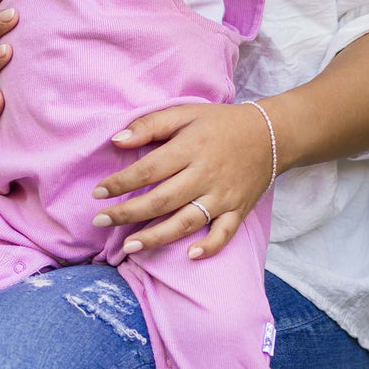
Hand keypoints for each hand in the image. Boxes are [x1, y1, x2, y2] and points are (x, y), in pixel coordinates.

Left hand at [91, 102, 274, 257]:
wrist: (270, 133)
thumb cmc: (219, 123)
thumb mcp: (185, 113)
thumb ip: (150, 125)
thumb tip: (117, 141)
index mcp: (191, 148)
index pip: (149, 169)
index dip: (120, 183)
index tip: (97, 193)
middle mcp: (206, 175)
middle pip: (162, 200)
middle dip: (128, 213)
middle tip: (99, 221)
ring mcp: (224, 195)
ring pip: (187, 221)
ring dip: (157, 237)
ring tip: (129, 246)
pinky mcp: (239, 209)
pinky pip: (225, 233)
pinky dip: (210, 246)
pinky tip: (189, 255)